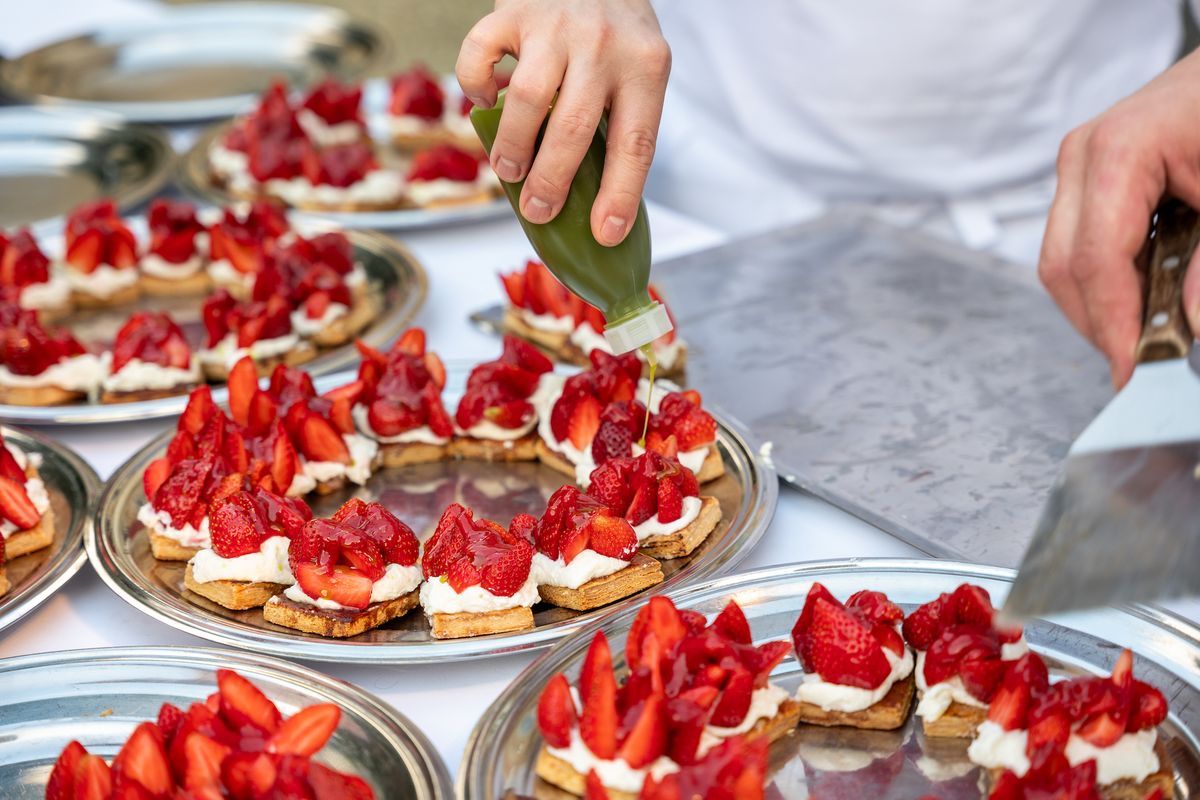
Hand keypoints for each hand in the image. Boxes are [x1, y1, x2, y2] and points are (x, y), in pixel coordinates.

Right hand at [456, 0, 670, 244]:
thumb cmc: (616, 34)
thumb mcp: (638, 70)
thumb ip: (620, 120)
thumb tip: (593, 206)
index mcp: (646, 66)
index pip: (636, 143)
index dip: (620, 195)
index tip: (604, 235)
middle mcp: (603, 44)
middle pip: (575, 128)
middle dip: (551, 182)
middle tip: (537, 210)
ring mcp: (556, 24)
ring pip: (528, 99)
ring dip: (513, 146)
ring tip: (508, 171)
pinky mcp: (513, 10)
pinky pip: (481, 55)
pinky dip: (475, 85)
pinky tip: (485, 99)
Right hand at [1039, 49, 1199, 387]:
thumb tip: (1190, 324)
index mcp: (1116, 150)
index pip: (1094, 260)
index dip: (1114, 324)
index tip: (1134, 372)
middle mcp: (1081, 158)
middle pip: (1062, 268)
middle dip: (1101, 323)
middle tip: (1144, 359)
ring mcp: (1076, 168)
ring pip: (1061, 263)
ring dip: (1102, 304)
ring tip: (1152, 326)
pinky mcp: (1085, 179)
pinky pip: (1075, 245)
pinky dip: (1108, 279)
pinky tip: (1145, 292)